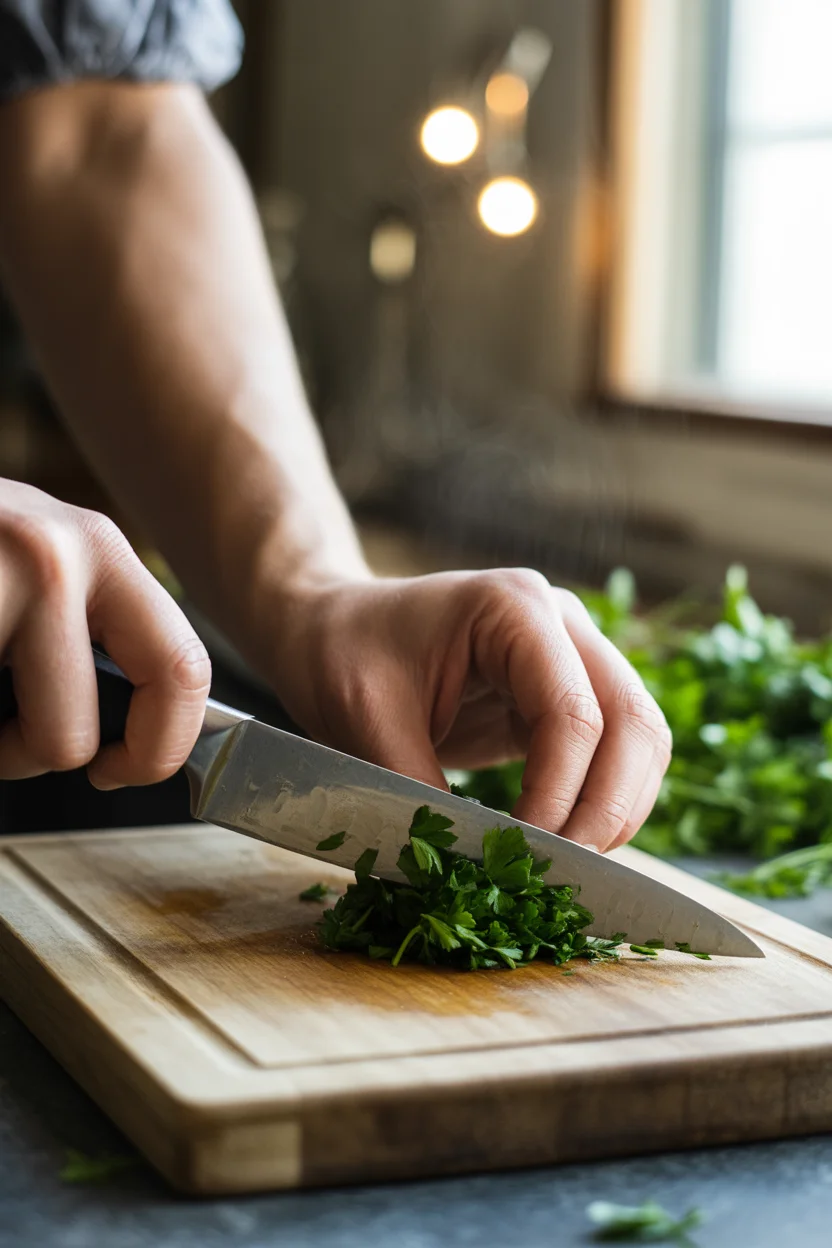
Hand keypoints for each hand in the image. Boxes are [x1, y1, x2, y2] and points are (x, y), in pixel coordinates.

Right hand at [0, 479, 209, 786]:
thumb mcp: (42, 566)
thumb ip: (93, 629)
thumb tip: (139, 737)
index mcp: (100, 548)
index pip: (183, 668)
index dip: (159, 746)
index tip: (119, 769)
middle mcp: (52, 556)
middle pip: (71, 737)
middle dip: (36, 758)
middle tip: (10, 736)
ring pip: (9, 742)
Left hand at [268, 570, 671, 851]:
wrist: (330, 628)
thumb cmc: (341, 655)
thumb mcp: (365, 721)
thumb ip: (419, 793)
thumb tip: (468, 871)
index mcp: (513, 607)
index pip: (573, 710)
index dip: (560, 793)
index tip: (521, 853)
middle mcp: (560, 623)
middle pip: (633, 719)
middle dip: (609, 807)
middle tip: (565, 872)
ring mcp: (571, 655)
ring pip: (640, 738)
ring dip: (619, 808)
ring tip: (570, 865)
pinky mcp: (563, 696)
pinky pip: (613, 752)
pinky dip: (602, 801)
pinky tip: (566, 843)